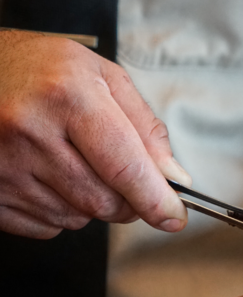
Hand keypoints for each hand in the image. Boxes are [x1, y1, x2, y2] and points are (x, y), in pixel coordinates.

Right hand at [0, 30, 190, 238]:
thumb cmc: (38, 69)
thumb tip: (171, 177)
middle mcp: (29, 131)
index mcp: (66, 95)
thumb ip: (144, 126)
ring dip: (88, 203)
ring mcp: (4, 166)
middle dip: (126, 200)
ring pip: (75, 218)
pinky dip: (57, 210)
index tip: (173, 215)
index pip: (125, 167)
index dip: (156, 199)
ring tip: (71, 160)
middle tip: (121, 176)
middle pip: (103, 202)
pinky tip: (45, 176)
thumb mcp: (101, 76)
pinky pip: (43, 227)